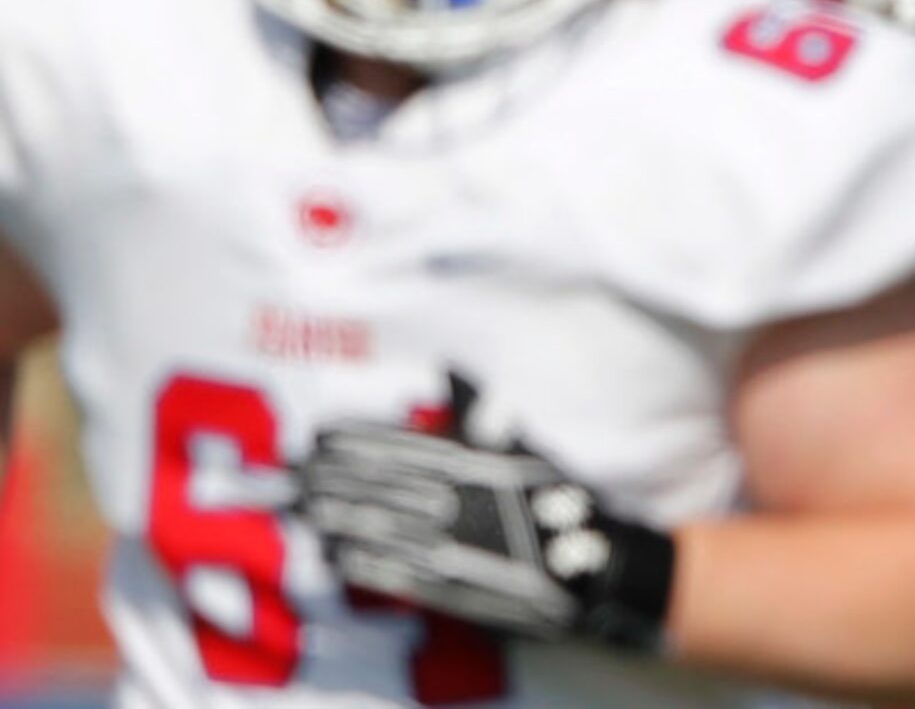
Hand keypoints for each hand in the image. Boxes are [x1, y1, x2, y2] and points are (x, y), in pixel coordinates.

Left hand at [295, 373, 674, 650]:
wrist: (582, 559)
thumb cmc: (556, 493)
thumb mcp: (521, 439)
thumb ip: (480, 411)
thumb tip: (452, 371)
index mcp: (465, 461)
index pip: (392, 447)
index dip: (350, 444)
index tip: (315, 438)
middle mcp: (445, 501)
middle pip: (373, 486)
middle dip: (327, 479)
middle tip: (291, 473)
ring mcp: (441, 544)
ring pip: (373, 528)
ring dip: (333, 519)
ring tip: (302, 509)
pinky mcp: (444, 585)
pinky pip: (390, 572)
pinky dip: (359, 563)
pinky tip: (334, 555)